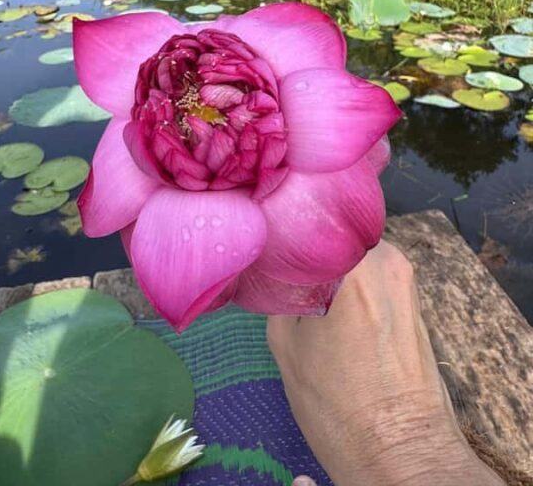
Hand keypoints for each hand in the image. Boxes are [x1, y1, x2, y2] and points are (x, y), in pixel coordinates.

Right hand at [268, 241, 503, 485]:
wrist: (401, 451)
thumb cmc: (337, 405)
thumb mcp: (285, 343)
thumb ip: (279, 291)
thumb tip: (271, 267)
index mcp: (351, 265)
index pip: (304, 224)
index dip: (278, 232)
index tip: (261, 245)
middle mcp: (384, 258)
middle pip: (331, 233)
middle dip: (305, 249)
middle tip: (281, 271)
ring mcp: (405, 275)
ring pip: (351, 252)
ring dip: (328, 266)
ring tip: (305, 293)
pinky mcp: (414, 296)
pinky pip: (372, 273)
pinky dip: (350, 282)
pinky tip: (332, 309)